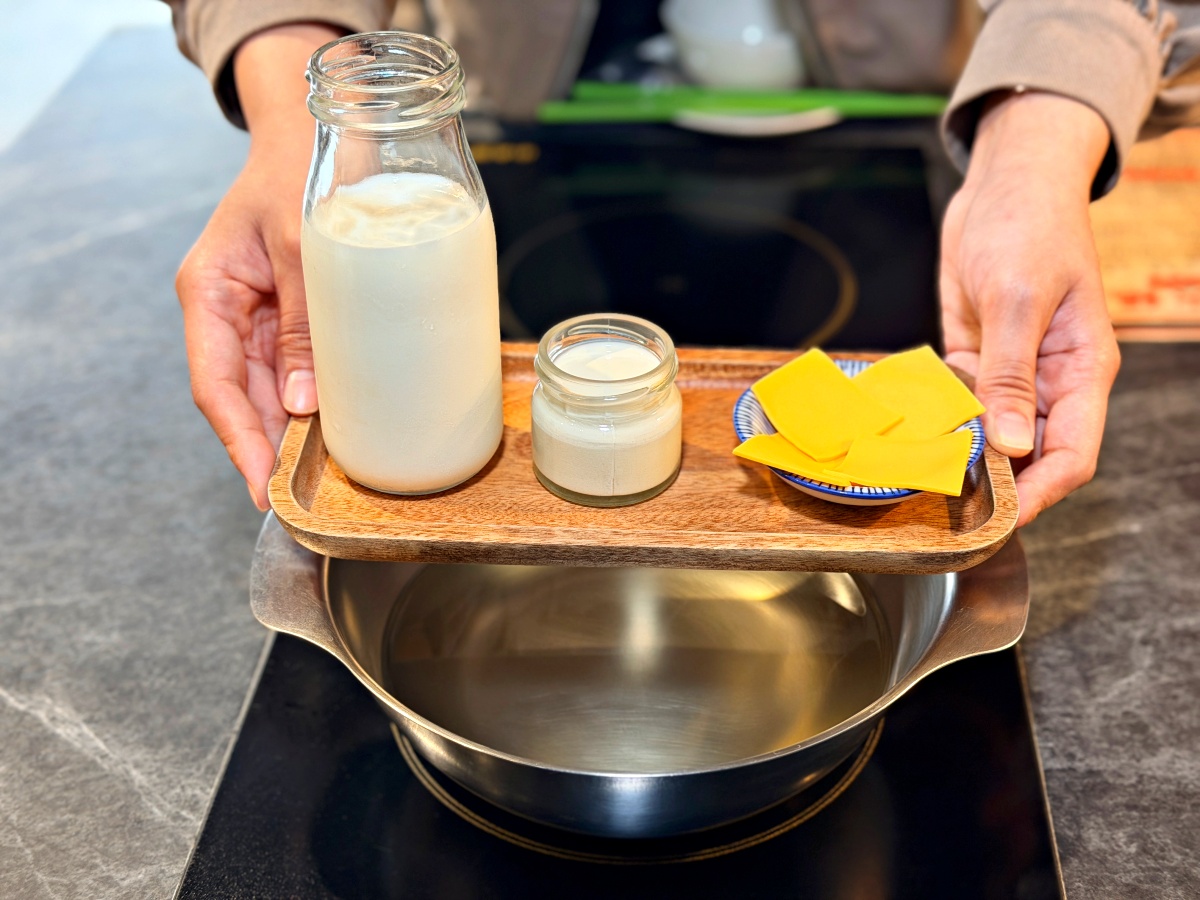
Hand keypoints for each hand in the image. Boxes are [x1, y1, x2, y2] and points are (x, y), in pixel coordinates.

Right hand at [176, 24, 340, 509]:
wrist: (315, 135)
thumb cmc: (297, 172)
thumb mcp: (303, 244)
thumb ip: (303, 321)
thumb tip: (304, 403)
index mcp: (209, 293)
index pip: (215, 386)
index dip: (239, 443)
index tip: (262, 488)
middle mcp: (229, 314)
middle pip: (244, 400)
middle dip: (271, 450)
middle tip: (303, 499)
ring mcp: (259, 319)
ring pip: (272, 393)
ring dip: (296, 433)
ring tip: (327, 477)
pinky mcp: (291, 318)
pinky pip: (299, 371)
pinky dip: (317, 402)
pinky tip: (342, 429)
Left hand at [940, 91, 1120, 526]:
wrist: (1003, 184)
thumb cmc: (1028, 226)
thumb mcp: (1018, 298)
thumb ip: (1011, 373)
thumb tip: (1015, 445)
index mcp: (1081, 372)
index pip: (1072, 456)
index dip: (1040, 494)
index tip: (999, 520)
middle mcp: (1048, 382)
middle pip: (1030, 458)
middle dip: (996, 487)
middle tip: (945, 511)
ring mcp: (1010, 374)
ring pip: (991, 437)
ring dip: (962, 458)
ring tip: (919, 482)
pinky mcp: (975, 360)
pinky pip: (959, 406)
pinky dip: (939, 423)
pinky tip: (907, 439)